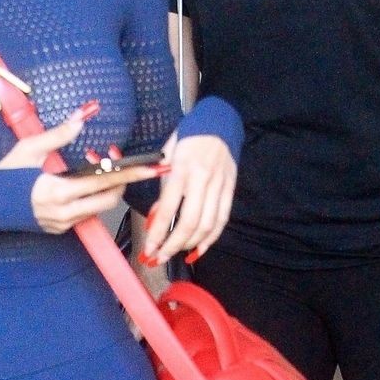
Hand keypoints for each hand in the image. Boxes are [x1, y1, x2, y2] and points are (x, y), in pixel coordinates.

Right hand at [0, 108, 154, 235]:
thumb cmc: (5, 175)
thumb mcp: (30, 148)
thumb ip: (59, 134)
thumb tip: (82, 116)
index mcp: (58, 191)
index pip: (103, 181)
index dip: (129, 173)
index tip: (150, 169)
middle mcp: (63, 212)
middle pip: (108, 199)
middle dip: (122, 183)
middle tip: (127, 166)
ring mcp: (62, 224)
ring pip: (98, 209)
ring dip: (104, 190)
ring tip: (97, 171)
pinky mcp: (59, 229)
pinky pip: (83, 214)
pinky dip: (88, 198)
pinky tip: (80, 184)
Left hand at [139, 130, 235, 266]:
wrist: (219, 122)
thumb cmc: (188, 137)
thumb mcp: (167, 155)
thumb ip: (163, 185)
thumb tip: (158, 216)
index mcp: (182, 169)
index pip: (169, 208)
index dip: (158, 233)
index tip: (149, 248)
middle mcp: (202, 179)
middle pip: (190, 222)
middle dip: (173, 245)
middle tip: (160, 257)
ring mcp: (219, 185)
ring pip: (207, 225)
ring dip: (190, 245)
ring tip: (175, 254)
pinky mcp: (230, 189)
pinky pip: (222, 220)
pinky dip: (211, 238)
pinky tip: (198, 249)